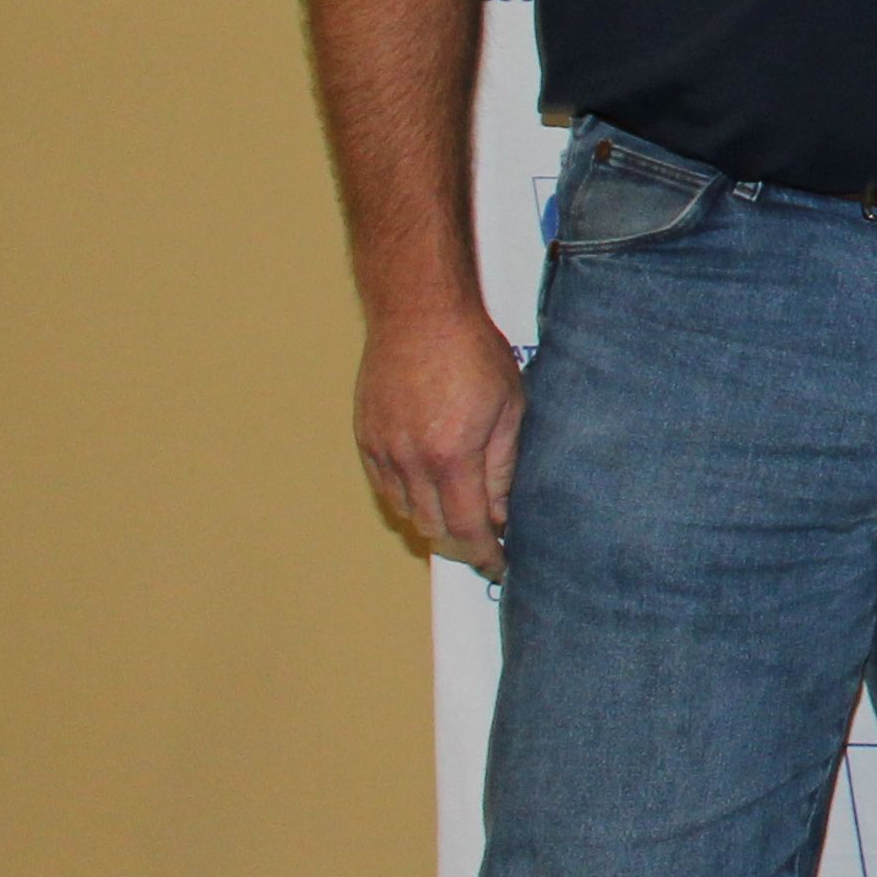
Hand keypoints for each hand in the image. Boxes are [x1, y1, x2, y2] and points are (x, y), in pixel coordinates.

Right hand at [357, 299, 526, 573]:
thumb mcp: (511, 407)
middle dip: (461, 545)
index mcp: (451, 456)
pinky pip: (385, 488)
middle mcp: (410, 461)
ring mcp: (382, 450)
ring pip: (406, 512)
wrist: (418, 314)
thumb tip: (502, 512)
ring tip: (461, 520)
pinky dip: (407, 501)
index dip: (484, 553)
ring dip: (434, 525)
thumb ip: (504, 467)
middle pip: (432, 528)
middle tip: (485, 544)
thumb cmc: (473, 353)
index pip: (467, 527)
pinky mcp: (366, 438)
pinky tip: (429, 494)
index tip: (498, 563)